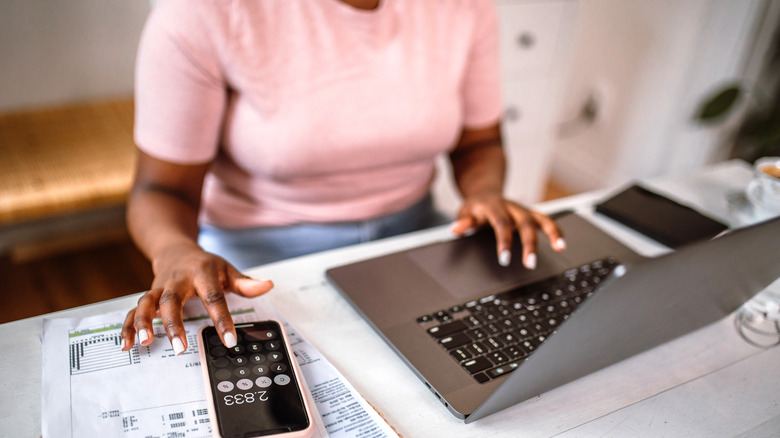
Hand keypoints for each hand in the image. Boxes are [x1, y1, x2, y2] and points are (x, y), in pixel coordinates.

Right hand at [120, 243, 273, 353]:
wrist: (175, 249)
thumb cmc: (204, 264)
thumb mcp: (226, 269)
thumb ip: (245, 282)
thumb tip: (267, 285)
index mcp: (201, 273)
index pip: (214, 297)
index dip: (222, 319)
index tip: (229, 340)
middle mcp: (177, 280)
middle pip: (172, 300)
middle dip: (174, 323)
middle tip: (180, 347)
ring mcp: (160, 288)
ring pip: (147, 302)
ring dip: (144, 322)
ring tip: (146, 342)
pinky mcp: (148, 296)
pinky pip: (133, 310)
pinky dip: (128, 326)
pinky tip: (128, 344)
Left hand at [450, 193, 565, 268]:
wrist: (485, 193)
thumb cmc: (476, 207)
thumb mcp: (465, 212)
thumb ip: (463, 221)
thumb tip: (456, 229)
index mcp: (495, 207)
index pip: (501, 224)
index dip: (504, 241)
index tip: (504, 259)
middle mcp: (512, 207)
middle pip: (524, 224)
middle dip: (529, 244)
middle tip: (530, 263)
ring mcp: (524, 210)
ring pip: (541, 219)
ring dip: (551, 233)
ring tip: (560, 248)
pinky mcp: (531, 215)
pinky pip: (546, 221)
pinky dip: (556, 231)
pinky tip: (562, 245)